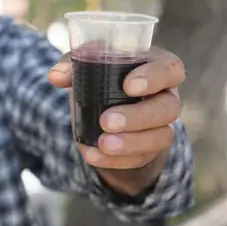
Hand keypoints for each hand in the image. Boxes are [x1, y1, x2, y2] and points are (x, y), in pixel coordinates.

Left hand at [48, 47, 184, 170]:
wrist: (103, 112)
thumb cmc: (101, 78)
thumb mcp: (86, 67)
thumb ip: (72, 65)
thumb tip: (56, 76)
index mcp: (156, 68)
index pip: (170, 69)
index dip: (154, 77)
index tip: (128, 86)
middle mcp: (166, 97)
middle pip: (168, 108)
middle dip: (138, 116)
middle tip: (107, 120)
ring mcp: (161, 126)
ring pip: (160, 137)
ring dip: (130, 142)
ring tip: (103, 143)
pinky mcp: (149, 150)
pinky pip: (140, 158)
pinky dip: (115, 160)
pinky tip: (93, 156)